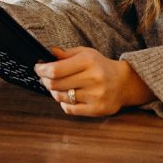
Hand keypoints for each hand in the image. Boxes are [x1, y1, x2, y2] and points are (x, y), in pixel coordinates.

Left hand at [34, 47, 154, 116]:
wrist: (124, 83)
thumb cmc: (101, 66)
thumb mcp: (86, 54)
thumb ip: (67, 54)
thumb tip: (50, 53)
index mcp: (89, 61)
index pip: (56, 70)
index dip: (42, 70)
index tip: (38, 68)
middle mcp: (93, 78)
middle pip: (55, 84)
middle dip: (45, 81)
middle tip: (44, 78)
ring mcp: (95, 95)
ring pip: (60, 97)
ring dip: (54, 92)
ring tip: (58, 87)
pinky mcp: (97, 109)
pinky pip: (69, 109)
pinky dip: (64, 103)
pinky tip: (69, 96)